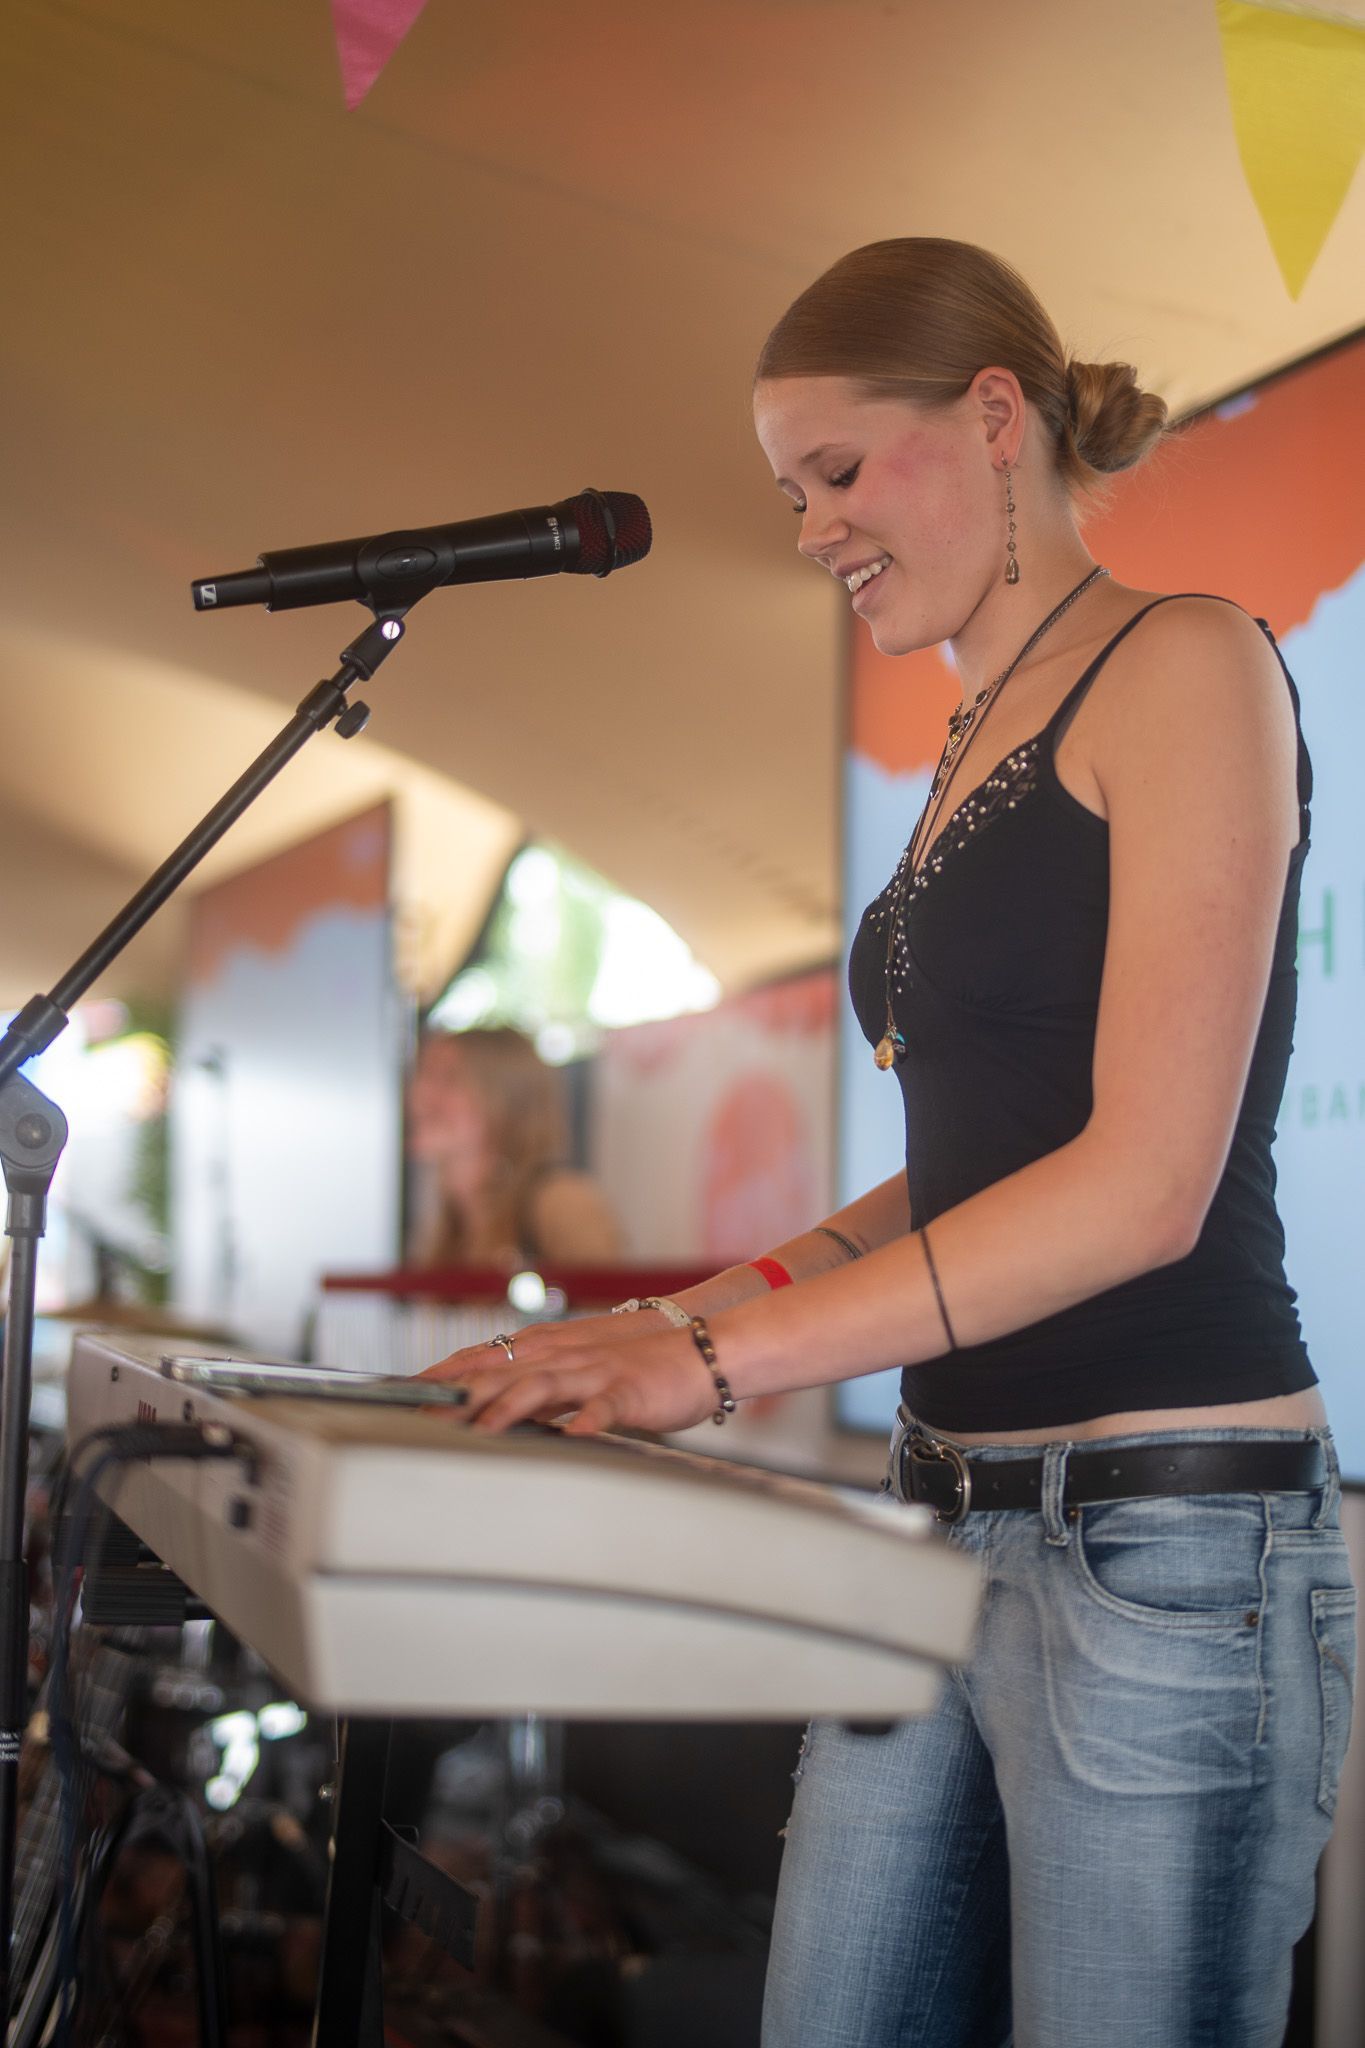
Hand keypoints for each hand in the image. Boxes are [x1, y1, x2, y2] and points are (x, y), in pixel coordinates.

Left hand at [418, 1318, 719, 1435]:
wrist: (698, 1350)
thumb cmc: (634, 1365)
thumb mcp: (576, 1368)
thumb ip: (535, 1382)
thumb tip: (490, 1402)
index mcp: (546, 1350)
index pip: (482, 1359)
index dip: (441, 1376)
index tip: (401, 1394)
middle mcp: (562, 1356)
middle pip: (499, 1372)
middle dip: (457, 1394)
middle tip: (418, 1418)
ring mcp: (594, 1372)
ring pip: (542, 1385)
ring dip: (508, 1406)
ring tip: (480, 1430)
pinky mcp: (627, 1391)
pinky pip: (604, 1407)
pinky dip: (587, 1420)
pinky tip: (574, 1436)